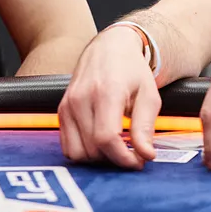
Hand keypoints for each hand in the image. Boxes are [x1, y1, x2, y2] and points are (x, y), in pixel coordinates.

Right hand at [59, 26, 161, 168]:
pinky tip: (102, 144)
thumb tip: (146, 155)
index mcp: (106, 92)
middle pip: (92, 149)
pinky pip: (68, 146)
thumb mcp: (149, 95)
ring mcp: (67, 105)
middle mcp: (81, 99)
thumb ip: (145, 126)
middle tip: (132, 154)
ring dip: (99, 159)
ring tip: (117, 148)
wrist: (110, 49)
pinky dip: (85, 152)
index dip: (123, 158)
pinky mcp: (61, 111)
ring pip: (77, 152)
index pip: (106, 138)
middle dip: (115, 159)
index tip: (139, 162)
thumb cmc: (132, 70)